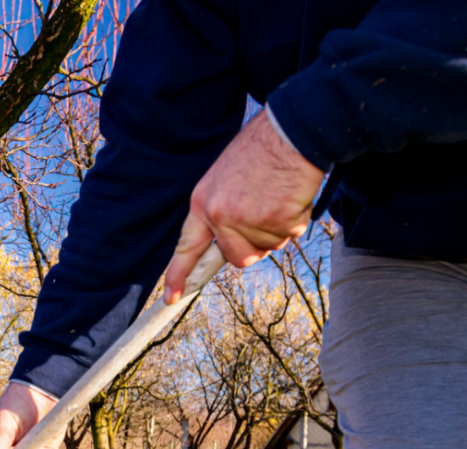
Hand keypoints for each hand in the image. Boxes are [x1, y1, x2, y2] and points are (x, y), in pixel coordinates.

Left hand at [164, 110, 324, 302]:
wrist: (289, 132)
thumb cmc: (260, 151)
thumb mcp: (225, 179)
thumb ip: (222, 212)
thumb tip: (229, 243)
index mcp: (203, 203)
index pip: (186, 246)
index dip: (178, 274)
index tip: (171, 297)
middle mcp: (220, 215)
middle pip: (238, 257)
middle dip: (254, 243)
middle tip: (265, 212)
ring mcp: (247, 220)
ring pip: (266, 248)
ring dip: (278, 228)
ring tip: (277, 194)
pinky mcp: (275, 222)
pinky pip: (289, 236)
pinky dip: (295, 219)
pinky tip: (290, 194)